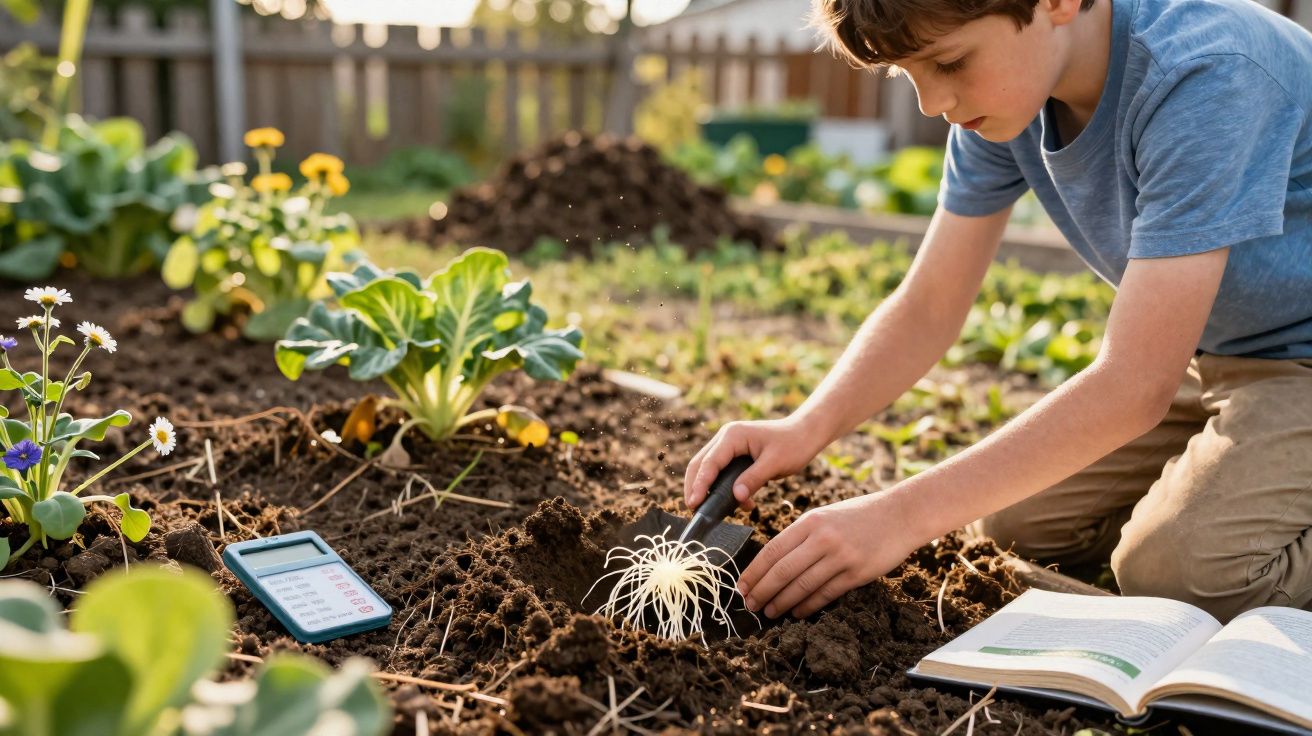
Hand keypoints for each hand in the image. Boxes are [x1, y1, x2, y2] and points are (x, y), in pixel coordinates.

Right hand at [683, 416, 823, 511]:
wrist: (805, 434)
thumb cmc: (793, 445)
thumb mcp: (775, 463)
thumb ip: (754, 479)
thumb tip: (736, 498)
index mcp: (732, 436)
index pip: (709, 463)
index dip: (699, 484)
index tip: (693, 504)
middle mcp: (726, 438)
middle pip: (700, 464)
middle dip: (696, 487)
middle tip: (695, 510)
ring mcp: (729, 445)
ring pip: (709, 469)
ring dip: (711, 489)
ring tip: (715, 511)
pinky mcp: (735, 454)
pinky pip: (722, 472)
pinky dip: (726, 489)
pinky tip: (742, 504)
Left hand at [736, 490, 922, 618]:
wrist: (901, 514)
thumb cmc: (860, 515)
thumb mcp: (826, 515)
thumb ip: (802, 535)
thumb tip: (774, 562)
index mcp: (810, 522)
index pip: (772, 550)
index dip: (754, 571)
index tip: (741, 586)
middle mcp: (822, 538)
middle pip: (782, 571)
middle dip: (762, 591)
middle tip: (749, 605)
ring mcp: (840, 556)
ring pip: (802, 586)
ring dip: (781, 602)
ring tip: (769, 612)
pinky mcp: (857, 573)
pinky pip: (825, 594)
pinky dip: (807, 606)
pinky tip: (796, 612)